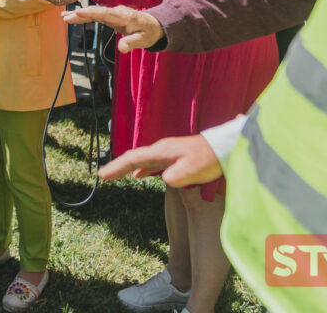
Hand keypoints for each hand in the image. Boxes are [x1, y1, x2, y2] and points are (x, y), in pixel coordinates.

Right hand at [62, 4, 163, 50]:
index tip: (78, 13)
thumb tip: (121, 48)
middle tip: (65, 16)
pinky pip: (96, 15)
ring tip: (64, 17)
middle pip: (96, 12)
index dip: (91, 13)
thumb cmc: (149, 33)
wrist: (154, 26)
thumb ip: (132, 43)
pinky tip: (74, 17)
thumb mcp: (143, 40)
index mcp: (123, 16)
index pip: (104, 13)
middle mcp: (116, 12)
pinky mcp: (110, 16)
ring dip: (79, 15)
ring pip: (94, 13)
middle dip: (80, 14)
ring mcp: (113, 13)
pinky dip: (85, 16)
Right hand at [98, 135, 222, 187]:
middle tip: (102, 176)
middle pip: (133, 158)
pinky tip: (138, 174)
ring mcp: (167, 152)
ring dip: (127, 167)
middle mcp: (161, 150)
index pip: (133, 159)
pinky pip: (150, 162)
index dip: (117, 167)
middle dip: (117, 166)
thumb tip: (164, 179)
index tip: (102, 175)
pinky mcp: (174, 157)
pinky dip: (140, 168)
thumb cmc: (209, 159)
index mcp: (162, 152)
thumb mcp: (191, 171)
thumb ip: (174, 177)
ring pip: (141, 159)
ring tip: (114, 175)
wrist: (225, 147)